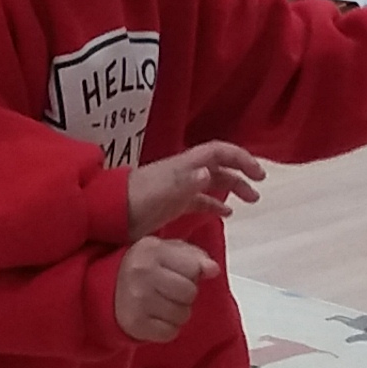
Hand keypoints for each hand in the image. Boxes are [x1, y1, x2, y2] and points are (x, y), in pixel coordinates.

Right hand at [112, 234, 211, 343]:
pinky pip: (170, 333)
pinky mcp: (135, 324)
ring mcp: (137, 299)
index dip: (191, 273)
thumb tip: (213, 270)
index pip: (194, 269)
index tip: (176, 273)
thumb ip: (194, 256)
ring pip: (183, 315)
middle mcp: (142, 272)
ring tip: (160, 304)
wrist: (105, 291)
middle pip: (190, 293)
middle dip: (185, 295)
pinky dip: (167, 329)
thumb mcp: (166, 252)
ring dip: (177, 313)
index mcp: (151, 249)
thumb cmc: (143, 269)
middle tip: (168, 291)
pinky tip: (154, 318)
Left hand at [125, 139, 264, 236]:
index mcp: (185, 165)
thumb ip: (186, 182)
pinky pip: (200, 201)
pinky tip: (225, 214)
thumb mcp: (162, 191)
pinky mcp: (172, 204)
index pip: (219, 153)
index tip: (258, 173)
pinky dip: (215, 205)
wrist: (107, 213)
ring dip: (232, 188)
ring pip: (212, 183)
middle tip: (258, 188)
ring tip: (250, 201)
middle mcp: (185, 173)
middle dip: (241, 173)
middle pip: (219, 167)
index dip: (241, 158)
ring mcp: (179, 188)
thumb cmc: (135, 200)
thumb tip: (210, 173)